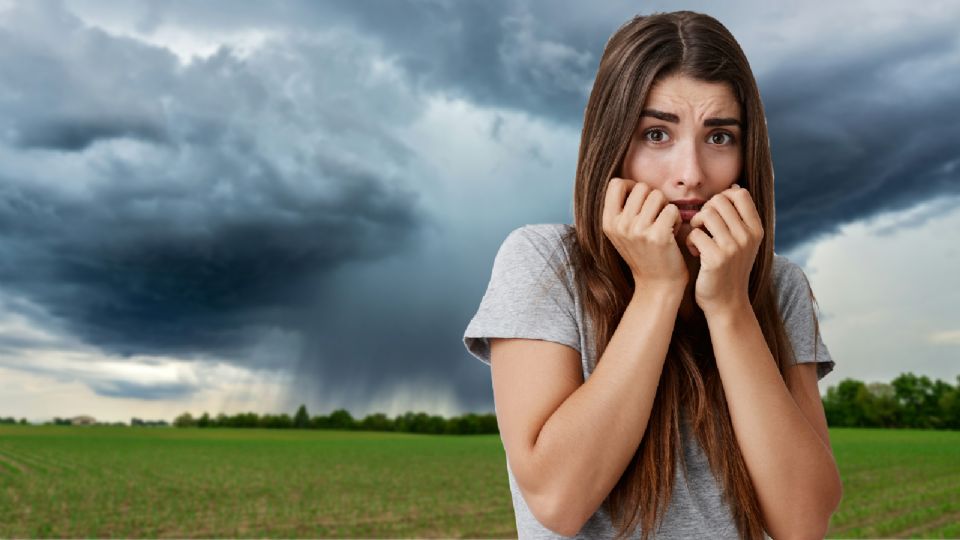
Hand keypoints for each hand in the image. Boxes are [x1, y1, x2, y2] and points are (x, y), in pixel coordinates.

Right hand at [602, 178, 687, 293]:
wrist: (657, 284)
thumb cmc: (643, 253)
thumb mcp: (622, 233)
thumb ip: (622, 209)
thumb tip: (630, 182)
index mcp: (608, 222)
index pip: (616, 183)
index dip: (631, 186)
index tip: (640, 201)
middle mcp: (620, 225)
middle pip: (641, 187)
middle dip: (652, 198)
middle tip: (655, 217)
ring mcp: (637, 231)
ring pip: (658, 195)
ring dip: (665, 207)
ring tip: (663, 225)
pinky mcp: (657, 236)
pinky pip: (672, 209)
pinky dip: (676, 219)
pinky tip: (671, 234)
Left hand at [684, 183, 763, 314]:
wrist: (727, 302)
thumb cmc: (730, 268)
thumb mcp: (743, 242)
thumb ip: (740, 218)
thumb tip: (734, 188)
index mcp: (756, 229)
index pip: (740, 194)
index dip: (722, 197)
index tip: (715, 213)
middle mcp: (748, 236)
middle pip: (719, 201)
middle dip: (706, 210)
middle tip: (703, 227)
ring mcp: (733, 247)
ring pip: (706, 214)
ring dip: (696, 224)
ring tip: (698, 238)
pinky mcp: (716, 258)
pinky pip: (695, 233)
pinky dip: (690, 240)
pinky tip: (695, 252)